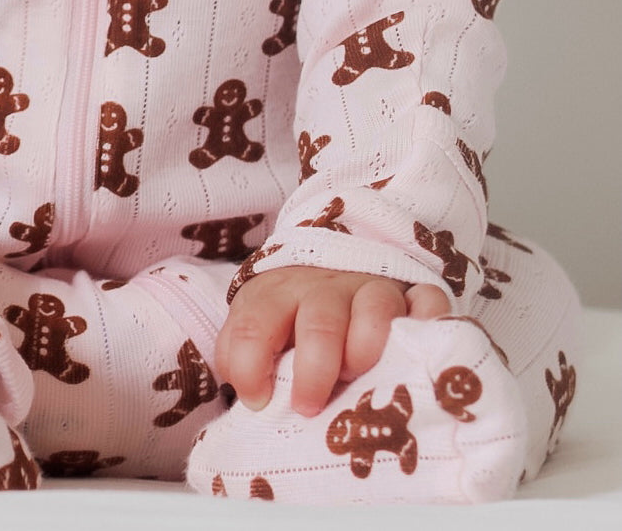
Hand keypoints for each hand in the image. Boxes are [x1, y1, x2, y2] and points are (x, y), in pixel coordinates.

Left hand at [214, 266, 449, 417]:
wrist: (332, 262)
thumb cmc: (291, 314)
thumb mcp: (256, 325)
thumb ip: (240, 354)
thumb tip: (249, 395)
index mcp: (277, 295)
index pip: (253, 324)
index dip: (251, 366)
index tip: (259, 402)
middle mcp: (325, 288)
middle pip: (320, 324)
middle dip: (314, 372)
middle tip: (309, 406)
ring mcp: (371, 288)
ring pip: (375, 309)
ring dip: (365, 349)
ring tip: (358, 374)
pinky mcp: (411, 293)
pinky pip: (427, 301)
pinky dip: (427, 323)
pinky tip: (420, 344)